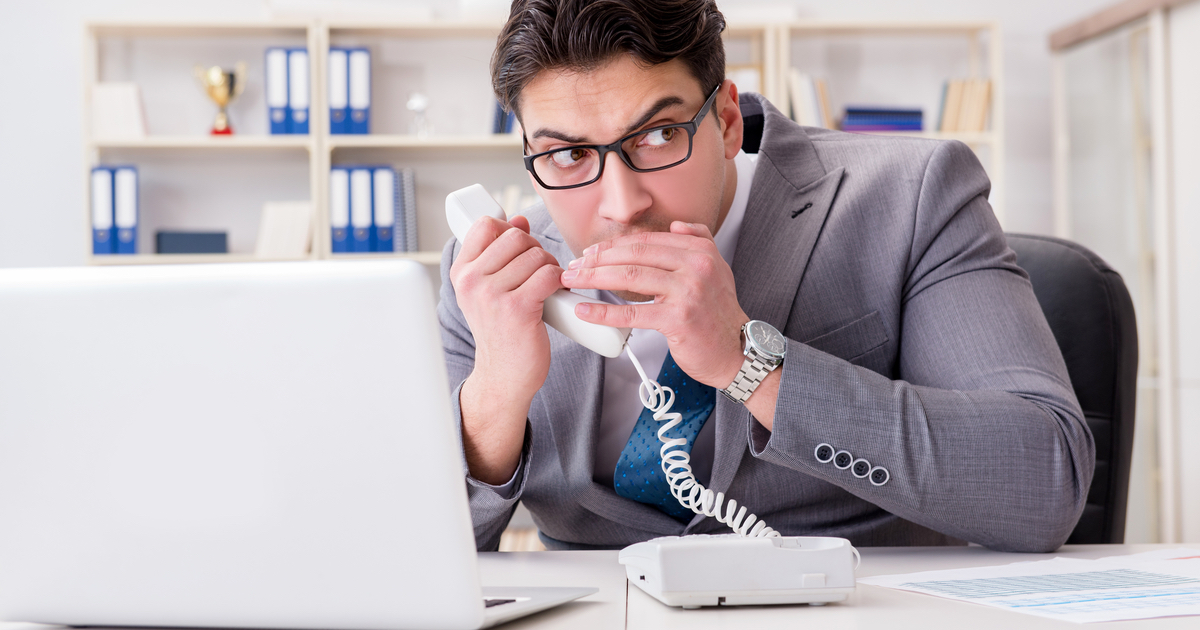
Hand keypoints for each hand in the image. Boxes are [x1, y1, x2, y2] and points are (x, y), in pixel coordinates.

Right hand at [449, 215, 562, 482]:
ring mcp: (492, 295)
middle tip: (537, 273)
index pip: (486, 225)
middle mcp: (472, 282)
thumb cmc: (501, 331)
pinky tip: (553, 295)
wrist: (504, 375)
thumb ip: (499, 254)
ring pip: (537, 255)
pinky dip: (558, 282)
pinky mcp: (517, 308)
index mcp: (462, 273)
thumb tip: (518, 220)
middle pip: (517, 237)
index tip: (518, 249)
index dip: (510, 230)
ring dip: (550, 268)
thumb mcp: (489, 290)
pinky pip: (549, 275)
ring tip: (544, 288)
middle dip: (535, 250)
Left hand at [559, 221, 747, 389]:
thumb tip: (675, 225)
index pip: (646, 241)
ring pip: (629, 277)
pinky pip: (633, 312)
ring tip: (573, 281)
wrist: (736, 352)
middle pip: (634, 255)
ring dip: (594, 278)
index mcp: (700, 251)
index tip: (590, 253)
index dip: (613, 245)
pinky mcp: (678, 319)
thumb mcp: (718, 268)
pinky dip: (604, 311)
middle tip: (574, 266)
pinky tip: (585, 310)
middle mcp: (696, 266)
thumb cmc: (719, 314)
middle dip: (597, 259)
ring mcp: (687, 292)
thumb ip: (700, 240)